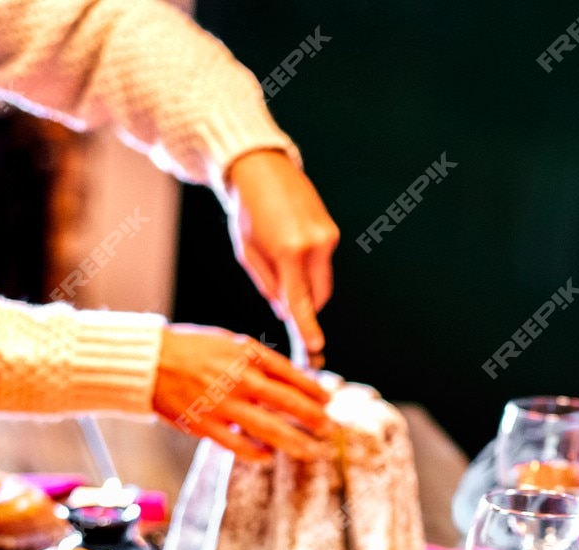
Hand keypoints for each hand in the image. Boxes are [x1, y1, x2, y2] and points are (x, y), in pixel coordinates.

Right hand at [155, 324, 331, 460]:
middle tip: (330, 430)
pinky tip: (269, 457)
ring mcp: (224, 405)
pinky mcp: (207, 426)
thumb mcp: (229, 343)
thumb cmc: (190, 350)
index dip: (314, 390)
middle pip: (288, 403)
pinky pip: (239, 445)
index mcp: (247, 354)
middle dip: (314, 418)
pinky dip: (257, 454)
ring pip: (270, 429)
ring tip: (312, 452)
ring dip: (296, 442)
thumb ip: (258, 360)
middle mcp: (240, 379)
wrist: (149, 362)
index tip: (327, 401)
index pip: (291, 374)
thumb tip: (290, 380)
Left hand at [223, 149, 338, 366]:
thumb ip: (269, 285)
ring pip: (322, 282)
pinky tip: (290, 247)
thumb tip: (287, 310)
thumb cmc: (246, 211)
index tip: (314, 351)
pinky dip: (309, 267)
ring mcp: (327, 237)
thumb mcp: (248, 252)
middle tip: (284, 305)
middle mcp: (314, 245)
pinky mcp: (332, 231)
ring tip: (281, 261)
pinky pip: (323, 264)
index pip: (301, 302)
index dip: (307, 329)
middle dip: (302, 306)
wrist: (262, 168)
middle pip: (316, 297)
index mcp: (289, 252)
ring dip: (305, 286)